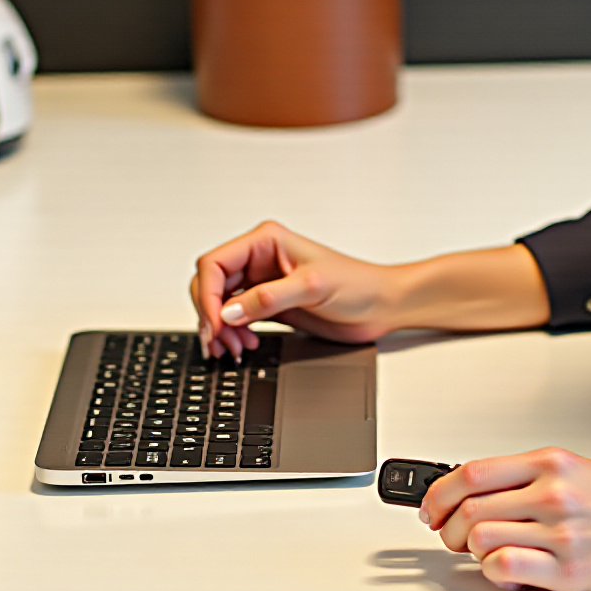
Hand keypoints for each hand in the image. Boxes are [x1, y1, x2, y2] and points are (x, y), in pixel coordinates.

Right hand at [191, 220, 401, 357]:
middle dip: (211, 315)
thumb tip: (229, 312)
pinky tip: (245, 345)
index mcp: (266, 241)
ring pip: (221, 304)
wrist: (382, 306)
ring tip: (234, 349)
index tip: (216, 323)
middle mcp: (260, 259)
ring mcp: (263, 283)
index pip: (215, 263)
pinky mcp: (269, 305)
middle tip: (220, 343)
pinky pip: (236, 318)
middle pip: (211, 284)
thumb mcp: (312, 288)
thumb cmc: (358, 285)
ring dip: (221, 328)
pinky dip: (234, 334)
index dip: (208, 295)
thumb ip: (267, 299)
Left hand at [420, 448, 590, 590]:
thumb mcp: (581, 470)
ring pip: (479, 538)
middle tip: (451, 537)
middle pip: (467, 508)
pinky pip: (504, 568)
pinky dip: (493, 571)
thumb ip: (531, 476)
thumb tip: (478, 490)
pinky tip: (507, 569)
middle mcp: (553, 493)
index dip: (438, 492)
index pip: (471, 472)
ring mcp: (560, 533)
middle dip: (447, 528)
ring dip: (470, 550)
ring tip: (485, 553)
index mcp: (552, 463)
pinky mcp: (569, 571)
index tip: (429, 507)